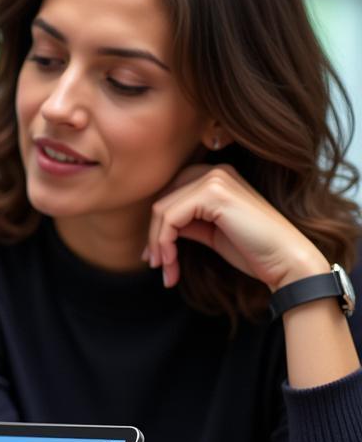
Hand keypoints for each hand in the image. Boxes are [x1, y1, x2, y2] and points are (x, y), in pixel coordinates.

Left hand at [144, 164, 326, 290]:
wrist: (285, 260)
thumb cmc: (254, 251)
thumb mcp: (211, 233)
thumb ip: (188, 223)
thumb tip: (157, 231)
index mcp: (217, 178)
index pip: (171, 197)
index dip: (157, 228)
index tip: (157, 258)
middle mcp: (215, 172)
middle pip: (162, 202)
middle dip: (155, 237)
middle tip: (156, 265)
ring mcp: (215, 179)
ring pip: (162, 210)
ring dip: (158, 244)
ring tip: (165, 269)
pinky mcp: (214, 192)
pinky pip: (170, 217)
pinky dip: (164, 242)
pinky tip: (171, 263)